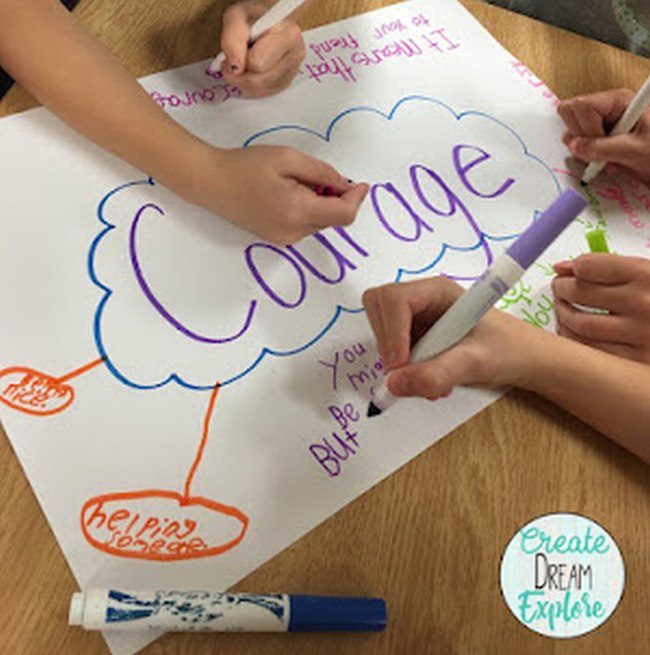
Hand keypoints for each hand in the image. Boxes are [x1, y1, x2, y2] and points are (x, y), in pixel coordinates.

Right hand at [181, 142, 368, 244]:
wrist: (211, 183)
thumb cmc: (246, 166)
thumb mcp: (288, 158)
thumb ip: (322, 173)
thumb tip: (346, 186)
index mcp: (297, 211)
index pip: (344, 215)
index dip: (357, 200)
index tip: (361, 185)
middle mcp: (293, 232)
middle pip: (333, 219)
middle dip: (337, 198)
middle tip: (319, 176)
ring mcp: (284, 239)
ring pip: (320, 223)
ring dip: (321, 204)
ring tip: (296, 183)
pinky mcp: (278, 239)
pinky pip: (306, 226)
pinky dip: (309, 210)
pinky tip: (290, 194)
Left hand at [220, 0, 305, 97]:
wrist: (266, 23)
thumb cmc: (253, 19)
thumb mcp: (236, 17)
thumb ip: (232, 38)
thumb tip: (236, 68)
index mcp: (289, 34)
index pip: (258, 63)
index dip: (241, 59)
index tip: (237, 49)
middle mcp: (296, 55)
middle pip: (258, 81)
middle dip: (240, 74)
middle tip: (234, 61)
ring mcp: (293, 72)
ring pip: (260, 91)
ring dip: (243, 82)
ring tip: (242, 65)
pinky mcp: (287, 84)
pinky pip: (264, 95)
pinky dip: (251, 87)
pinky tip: (251, 72)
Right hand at [362, 277, 541, 399]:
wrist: (525, 361)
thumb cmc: (509, 350)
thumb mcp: (474, 362)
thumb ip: (435, 373)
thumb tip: (393, 384)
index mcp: (437, 291)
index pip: (393, 300)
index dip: (390, 333)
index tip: (400, 365)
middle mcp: (423, 299)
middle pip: (378, 308)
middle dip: (388, 344)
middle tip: (409, 370)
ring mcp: (417, 317)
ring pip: (382, 332)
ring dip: (398, 362)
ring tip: (431, 380)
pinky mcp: (416, 336)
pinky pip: (393, 350)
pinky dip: (405, 370)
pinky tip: (432, 379)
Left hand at [552, 254, 649, 362]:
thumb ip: (614, 267)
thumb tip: (565, 267)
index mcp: (649, 274)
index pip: (589, 266)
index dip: (572, 268)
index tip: (567, 271)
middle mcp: (642, 304)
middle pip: (579, 293)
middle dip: (562, 288)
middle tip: (560, 289)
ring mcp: (640, 336)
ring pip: (578, 324)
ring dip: (562, 314)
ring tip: (564, 308)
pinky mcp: (637, 362)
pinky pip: (590, 351)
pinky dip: (572, 340)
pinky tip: (573, 333)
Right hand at [557, 89, 649, 183]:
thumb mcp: (634, 150)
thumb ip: (603, 148)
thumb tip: (575, 147)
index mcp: (617, 100)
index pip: (580, 105)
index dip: (585, 127)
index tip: (602, 141)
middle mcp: (605, 107)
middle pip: (569, 114)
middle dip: (580, 137)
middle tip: (601, 150)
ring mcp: (599, 120)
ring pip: (571, 131)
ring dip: (585, 150)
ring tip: (607, 158)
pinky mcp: (596, 135)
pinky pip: (577, 144)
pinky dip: (588, 156)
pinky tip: (607, 160)